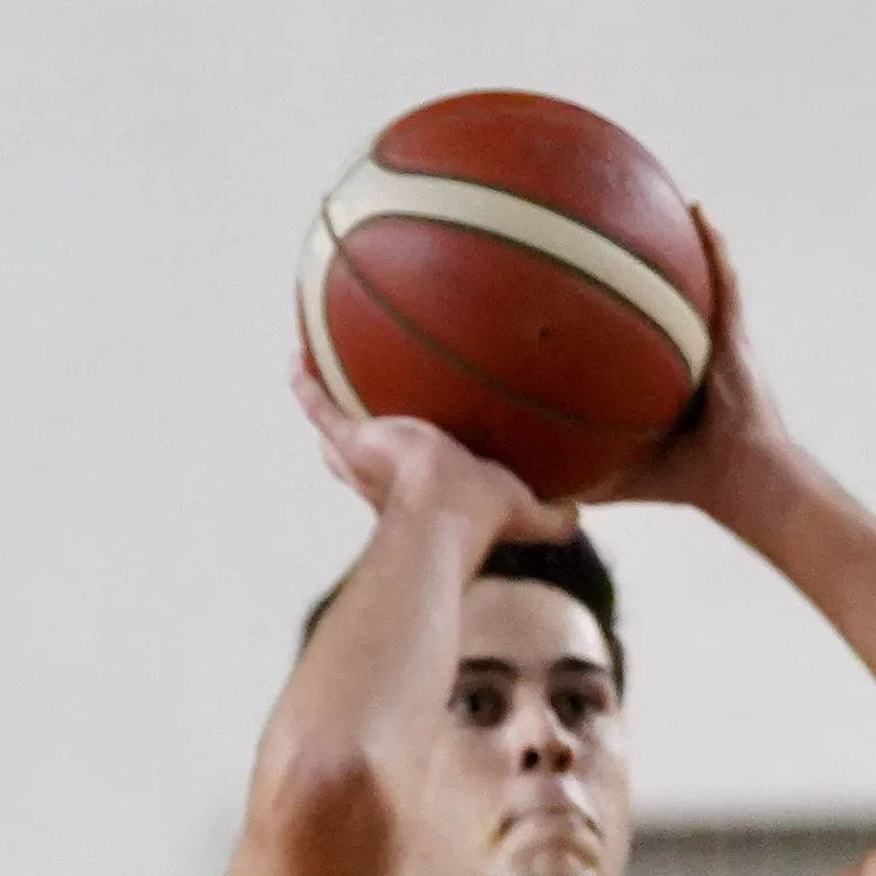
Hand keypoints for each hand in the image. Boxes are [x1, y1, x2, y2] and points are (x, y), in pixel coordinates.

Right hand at [289, 362, 543, 551]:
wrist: (443, 514)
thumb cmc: (480, 520)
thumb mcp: (523, 514)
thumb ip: (552, 518)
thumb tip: (580, 517)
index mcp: (417, 490)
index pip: (401, 477)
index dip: (398, 464)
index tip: (401, 448)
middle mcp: (382, 474)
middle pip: (357, 457)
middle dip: (352, 438)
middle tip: (351, 407)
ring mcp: (360, 456)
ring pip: (334, 428)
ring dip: (325, 403)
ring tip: (316, 370)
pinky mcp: (349, 439)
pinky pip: (317, 405)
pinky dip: (305, 383)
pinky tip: (296, 355)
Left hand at [562, 214, 791, 530]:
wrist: (740, 480)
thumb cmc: (684, 481)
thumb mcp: (615, 474)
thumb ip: (574, 471)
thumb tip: (520, 482)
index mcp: (659, 378)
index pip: (626, 335)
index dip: (602, 310)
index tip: (566, 280)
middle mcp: (685, 351)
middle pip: (657, 297)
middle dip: (637, 264)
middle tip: (603, 224)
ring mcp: (713, 340)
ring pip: (695, 279)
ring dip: (680, 240)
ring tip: (657, 194)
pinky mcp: (737, 335)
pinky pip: (726, 281)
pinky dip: (715, 245)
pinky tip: (700, 211)